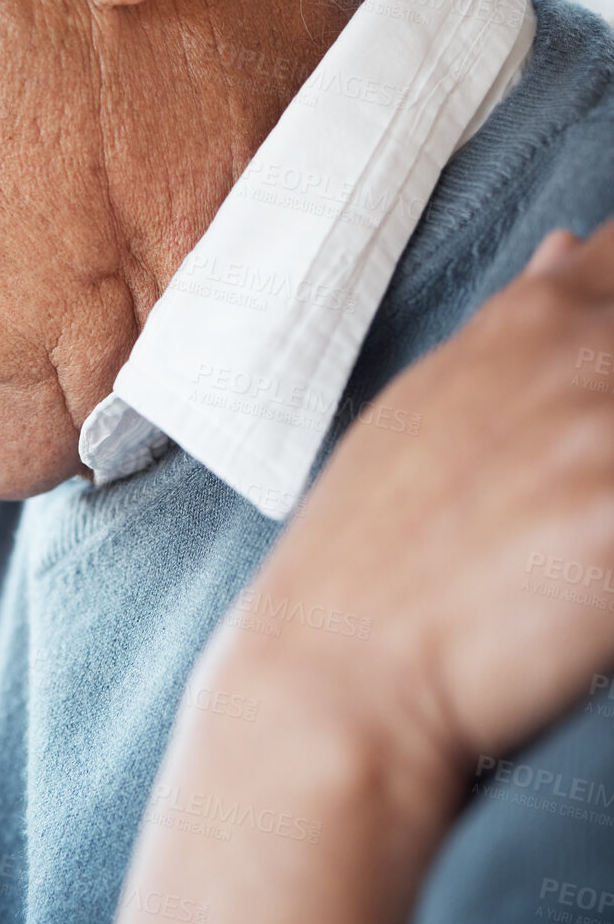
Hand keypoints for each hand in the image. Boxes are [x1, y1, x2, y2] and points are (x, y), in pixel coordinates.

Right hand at [108, 224, 613, 923]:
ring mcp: (611, 435)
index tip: (599, 399)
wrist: (337, 678)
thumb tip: (570, 246)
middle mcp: (583, 357)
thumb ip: (518, 327)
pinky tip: (588, 576)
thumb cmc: (368, 556)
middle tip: (579, 486)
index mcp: (531, 319)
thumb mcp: (426, 407)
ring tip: (577, 530)